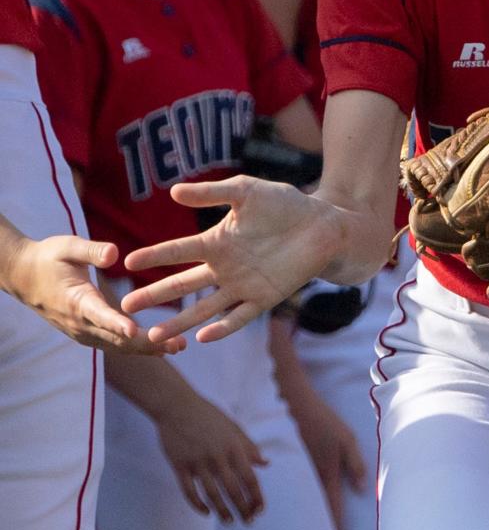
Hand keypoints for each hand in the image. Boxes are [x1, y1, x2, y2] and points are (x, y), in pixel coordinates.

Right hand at [6, 235, 183, 353]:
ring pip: (118, 347)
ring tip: (177, 347)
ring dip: (147, 349)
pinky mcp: (87, 335)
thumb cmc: (49, 258)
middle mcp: (80, 324)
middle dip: (147, 343)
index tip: (134, 331)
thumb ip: (91, 250)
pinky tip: (160, 348)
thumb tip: (115, 252)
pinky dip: (136, 348)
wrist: (25, 278)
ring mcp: (83, 333)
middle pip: (116, 339)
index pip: (99, 315)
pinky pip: (114, 345)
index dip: (117, 324)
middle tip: (178, 344)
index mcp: (76, 301)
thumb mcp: (67, 247)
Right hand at [121, 177, 337, 344]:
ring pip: (204, 308)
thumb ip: (211, 193)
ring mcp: (242, 286)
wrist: (323, 225)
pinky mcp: (264, 299)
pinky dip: (222, 328)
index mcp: (216, 242)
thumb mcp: (245, 191)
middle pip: (182, 285)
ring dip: (181, 322)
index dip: (154, 256)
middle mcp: (224, 268)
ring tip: (153, 335)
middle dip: (154, 297)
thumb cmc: (286, 205)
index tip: (127, 262)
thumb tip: (173, 192)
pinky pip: (239, 317)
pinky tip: (203, 338)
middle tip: (125, 308)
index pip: (177, 252)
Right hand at [155, 390, 267, 523]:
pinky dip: (198, 504)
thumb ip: (249, 447)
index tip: (260, 510)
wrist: (176, 404)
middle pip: (233, 491)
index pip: (249, 479)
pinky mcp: (179, 465)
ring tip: (229, 522)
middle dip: (243, 510)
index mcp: (233, 447)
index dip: (256, 497)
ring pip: (212, 494)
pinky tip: (206, 512)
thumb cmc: (208, 415)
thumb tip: (265, 464)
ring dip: (222, 512)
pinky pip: (189, 491)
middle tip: (248, 522)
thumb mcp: (233, 427)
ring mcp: (197, 461)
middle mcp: (217, 456)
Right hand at [291, 391, 365, 529]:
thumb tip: (362, 491)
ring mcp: (298, 475)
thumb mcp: (346, 438)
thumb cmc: (323, 420)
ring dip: (306, 523)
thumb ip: (355, 464)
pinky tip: (292, 516)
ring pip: (304, 506)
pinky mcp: (290, 468)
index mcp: (326, 474)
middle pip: (316, 513)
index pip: (333, 511)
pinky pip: (296, 493)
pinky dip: (297, 507)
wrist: (292, 405)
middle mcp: (309, 479)